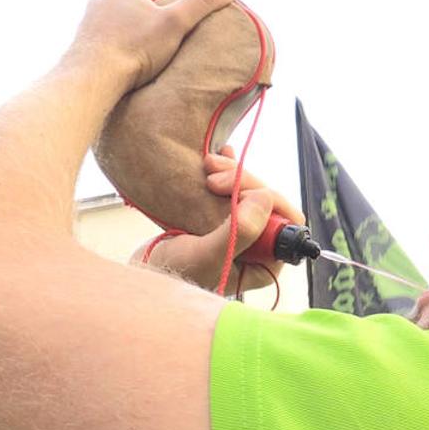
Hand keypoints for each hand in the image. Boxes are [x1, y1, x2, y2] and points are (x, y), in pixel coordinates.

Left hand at [64, 0, 239, 89]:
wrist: (90, 79)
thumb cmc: (134, 50)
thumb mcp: (177, 23)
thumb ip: (204, 1)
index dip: (174, 15)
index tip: (179, 36)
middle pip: (140, 12)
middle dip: (153, 29)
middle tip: (164, 52)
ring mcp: (88, 22)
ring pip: (122, 29)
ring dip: (134, 43)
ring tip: (145, 64)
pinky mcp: (81, 45)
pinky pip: (107, 47)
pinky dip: (118, 56)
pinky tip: (125, 71)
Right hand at [134, 146, 305, 295]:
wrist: (143, 272)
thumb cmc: (172, 273)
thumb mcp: (207, 255)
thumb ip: (240, 232)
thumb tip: (265, 198)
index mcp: (264, 262)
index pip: (285, 221)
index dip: (265, 197)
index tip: (231, 188)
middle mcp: (257, 248)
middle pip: (267, 202)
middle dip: (242, 181)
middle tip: (211, 175)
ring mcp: (240, 233)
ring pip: (251, 191)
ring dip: (232, 173)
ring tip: (206, 164)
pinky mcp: (221, 220)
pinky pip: (234, 189)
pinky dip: (228, 170)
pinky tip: (219, 156)